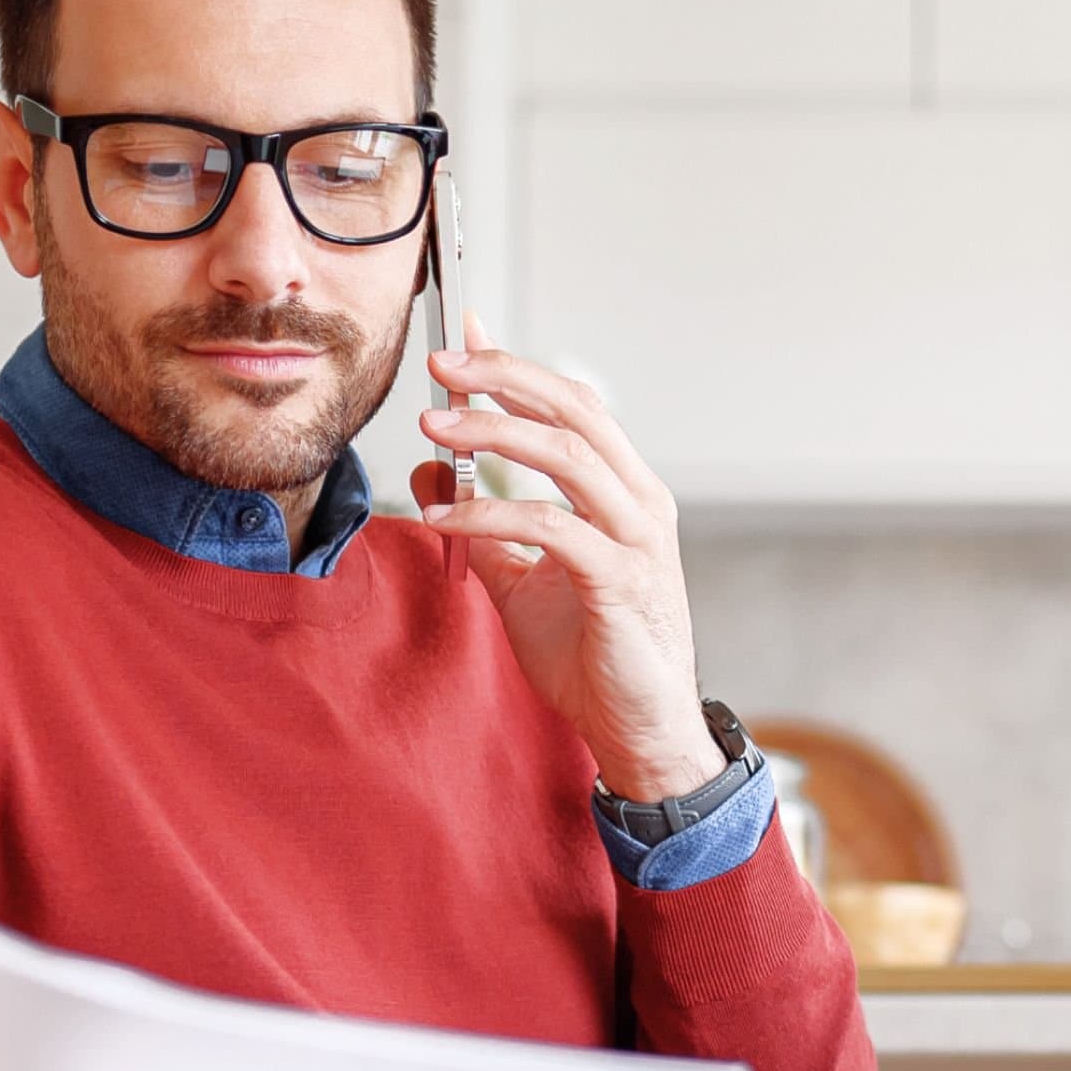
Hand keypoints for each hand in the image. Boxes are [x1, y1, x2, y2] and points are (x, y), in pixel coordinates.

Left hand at [411, 316, 721, 800]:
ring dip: (493, 434)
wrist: (637, 731)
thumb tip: (430, 471)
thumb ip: (483, 527)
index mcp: (623, 492)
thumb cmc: (590, 656)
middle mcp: (639, 503)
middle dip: (503, 379)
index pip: (572, 408)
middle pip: (574, 412)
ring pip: (567, 457)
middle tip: (440, 366)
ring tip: (431, 429)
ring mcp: (637, 540)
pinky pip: (550, 529)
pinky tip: (441, 518)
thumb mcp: (520, 582)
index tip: (461, 340)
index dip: (517, 369)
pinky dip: (490, 516)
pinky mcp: (620, 583)